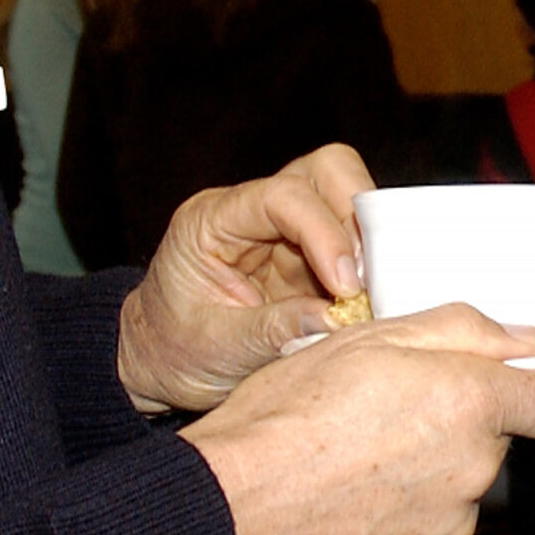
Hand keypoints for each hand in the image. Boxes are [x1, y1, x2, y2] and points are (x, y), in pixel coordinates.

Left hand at [117, 146, 418, 413]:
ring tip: (373, 292)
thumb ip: (274, 330)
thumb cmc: (174, 351)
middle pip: (325, 170)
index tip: (347, 284)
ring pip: (347, 196)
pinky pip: (355, 241)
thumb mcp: (216, 349)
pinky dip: (371, 265)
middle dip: (357, 217)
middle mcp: (252, 211)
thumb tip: (338, 318)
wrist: (160, 364)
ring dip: (370, 240)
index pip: (283, 197)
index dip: (325, 232)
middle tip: (369, 276)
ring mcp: (285, 229)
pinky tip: (371, 300)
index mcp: (212, 220)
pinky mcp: (310, 255)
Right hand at [183, 304, 534, 534]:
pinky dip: (403, 514)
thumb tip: (523, 338)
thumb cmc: (283, 419)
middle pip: (496, 441)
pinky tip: (352, 497)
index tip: (527, 384)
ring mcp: (448, 527)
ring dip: (428, 469)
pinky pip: (430, 531)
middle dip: (458, 421)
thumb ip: (460, 329)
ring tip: (358, 456)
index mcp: (469, 403)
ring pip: (459, 486)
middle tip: (390, 406)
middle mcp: (472, 470)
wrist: (227, 511)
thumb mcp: (365, 338)